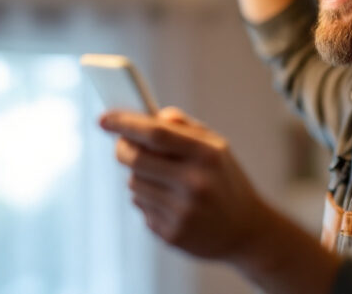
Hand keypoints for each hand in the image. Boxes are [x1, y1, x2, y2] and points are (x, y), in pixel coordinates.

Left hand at [99, 106, 267, 260]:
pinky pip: (141, 208)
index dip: (126, 123)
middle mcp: (195, 184)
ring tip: (160, 178)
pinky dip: (147, 200)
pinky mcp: (172, 235)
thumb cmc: (226, 180)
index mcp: (207, 155)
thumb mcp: (216, 147)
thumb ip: (186, 127)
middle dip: (121, 148)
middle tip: (120, 144)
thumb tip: (155, 116)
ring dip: (137, 176)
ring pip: (133, 184)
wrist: (247, 231)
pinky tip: (169, 202)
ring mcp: (183, 212)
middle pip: (136, 159)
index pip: (156, 133)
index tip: (104, 118)